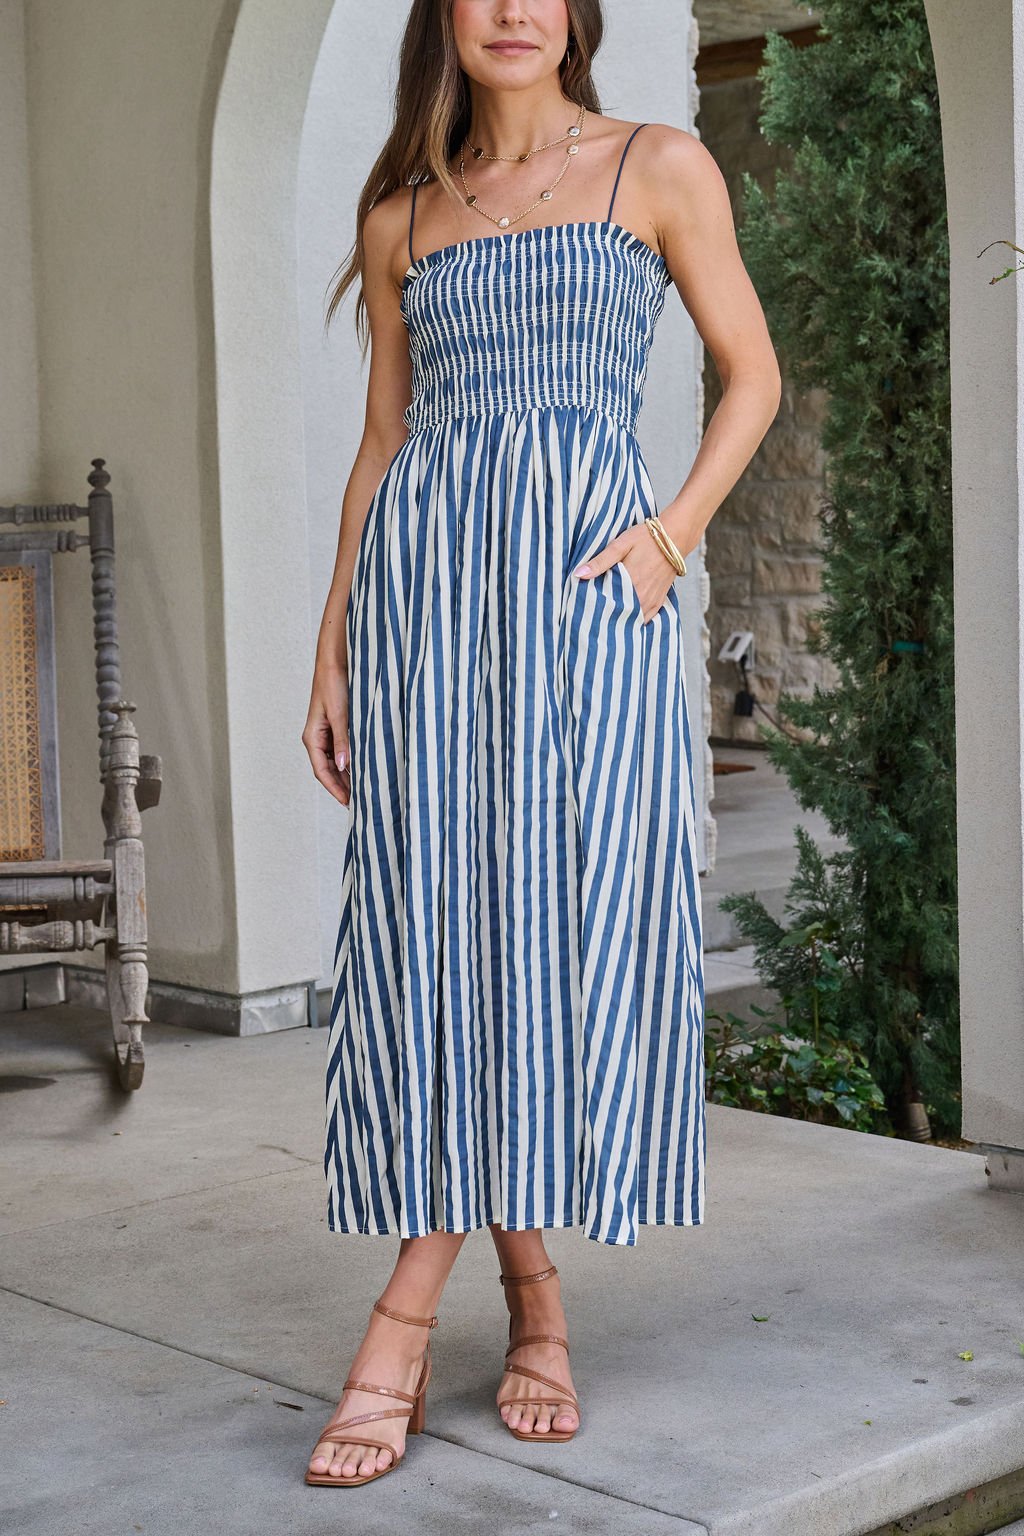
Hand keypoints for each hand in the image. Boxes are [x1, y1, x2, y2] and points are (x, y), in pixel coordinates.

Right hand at [303, 658, 350, 806]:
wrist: (334, 662)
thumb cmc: (333, 683)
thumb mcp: (339, 713)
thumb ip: (342, 739)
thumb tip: (345, 765)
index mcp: (313, 737)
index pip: (322, 771)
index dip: (335, 788)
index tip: (348, 802)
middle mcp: (318, 738)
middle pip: (329, 770)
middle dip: (343, 787)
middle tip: (360, 803)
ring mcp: (327, 734)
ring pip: (337, 763)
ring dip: (348, 776)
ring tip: (364, 791)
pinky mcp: (337, 728)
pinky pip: (343, 751)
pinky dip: (352, 762)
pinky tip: (364, 769)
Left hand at [574, 520, 678, 622]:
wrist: (675, 537)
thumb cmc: (646, 538)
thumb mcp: (620, 545)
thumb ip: (600, 562)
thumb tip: (579, 574)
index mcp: (629, 583)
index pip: (606, 605)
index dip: (593, 610)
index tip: (583, 611)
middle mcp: (641, 596)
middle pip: (618, 615)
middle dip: (605, 617)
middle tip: (591, 619)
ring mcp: (651, 600)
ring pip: (632, 619)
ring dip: (620, 620)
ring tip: (606, 621)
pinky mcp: (659, 600)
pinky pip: (646, 619)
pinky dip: (635, 621)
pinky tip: (625, 621)